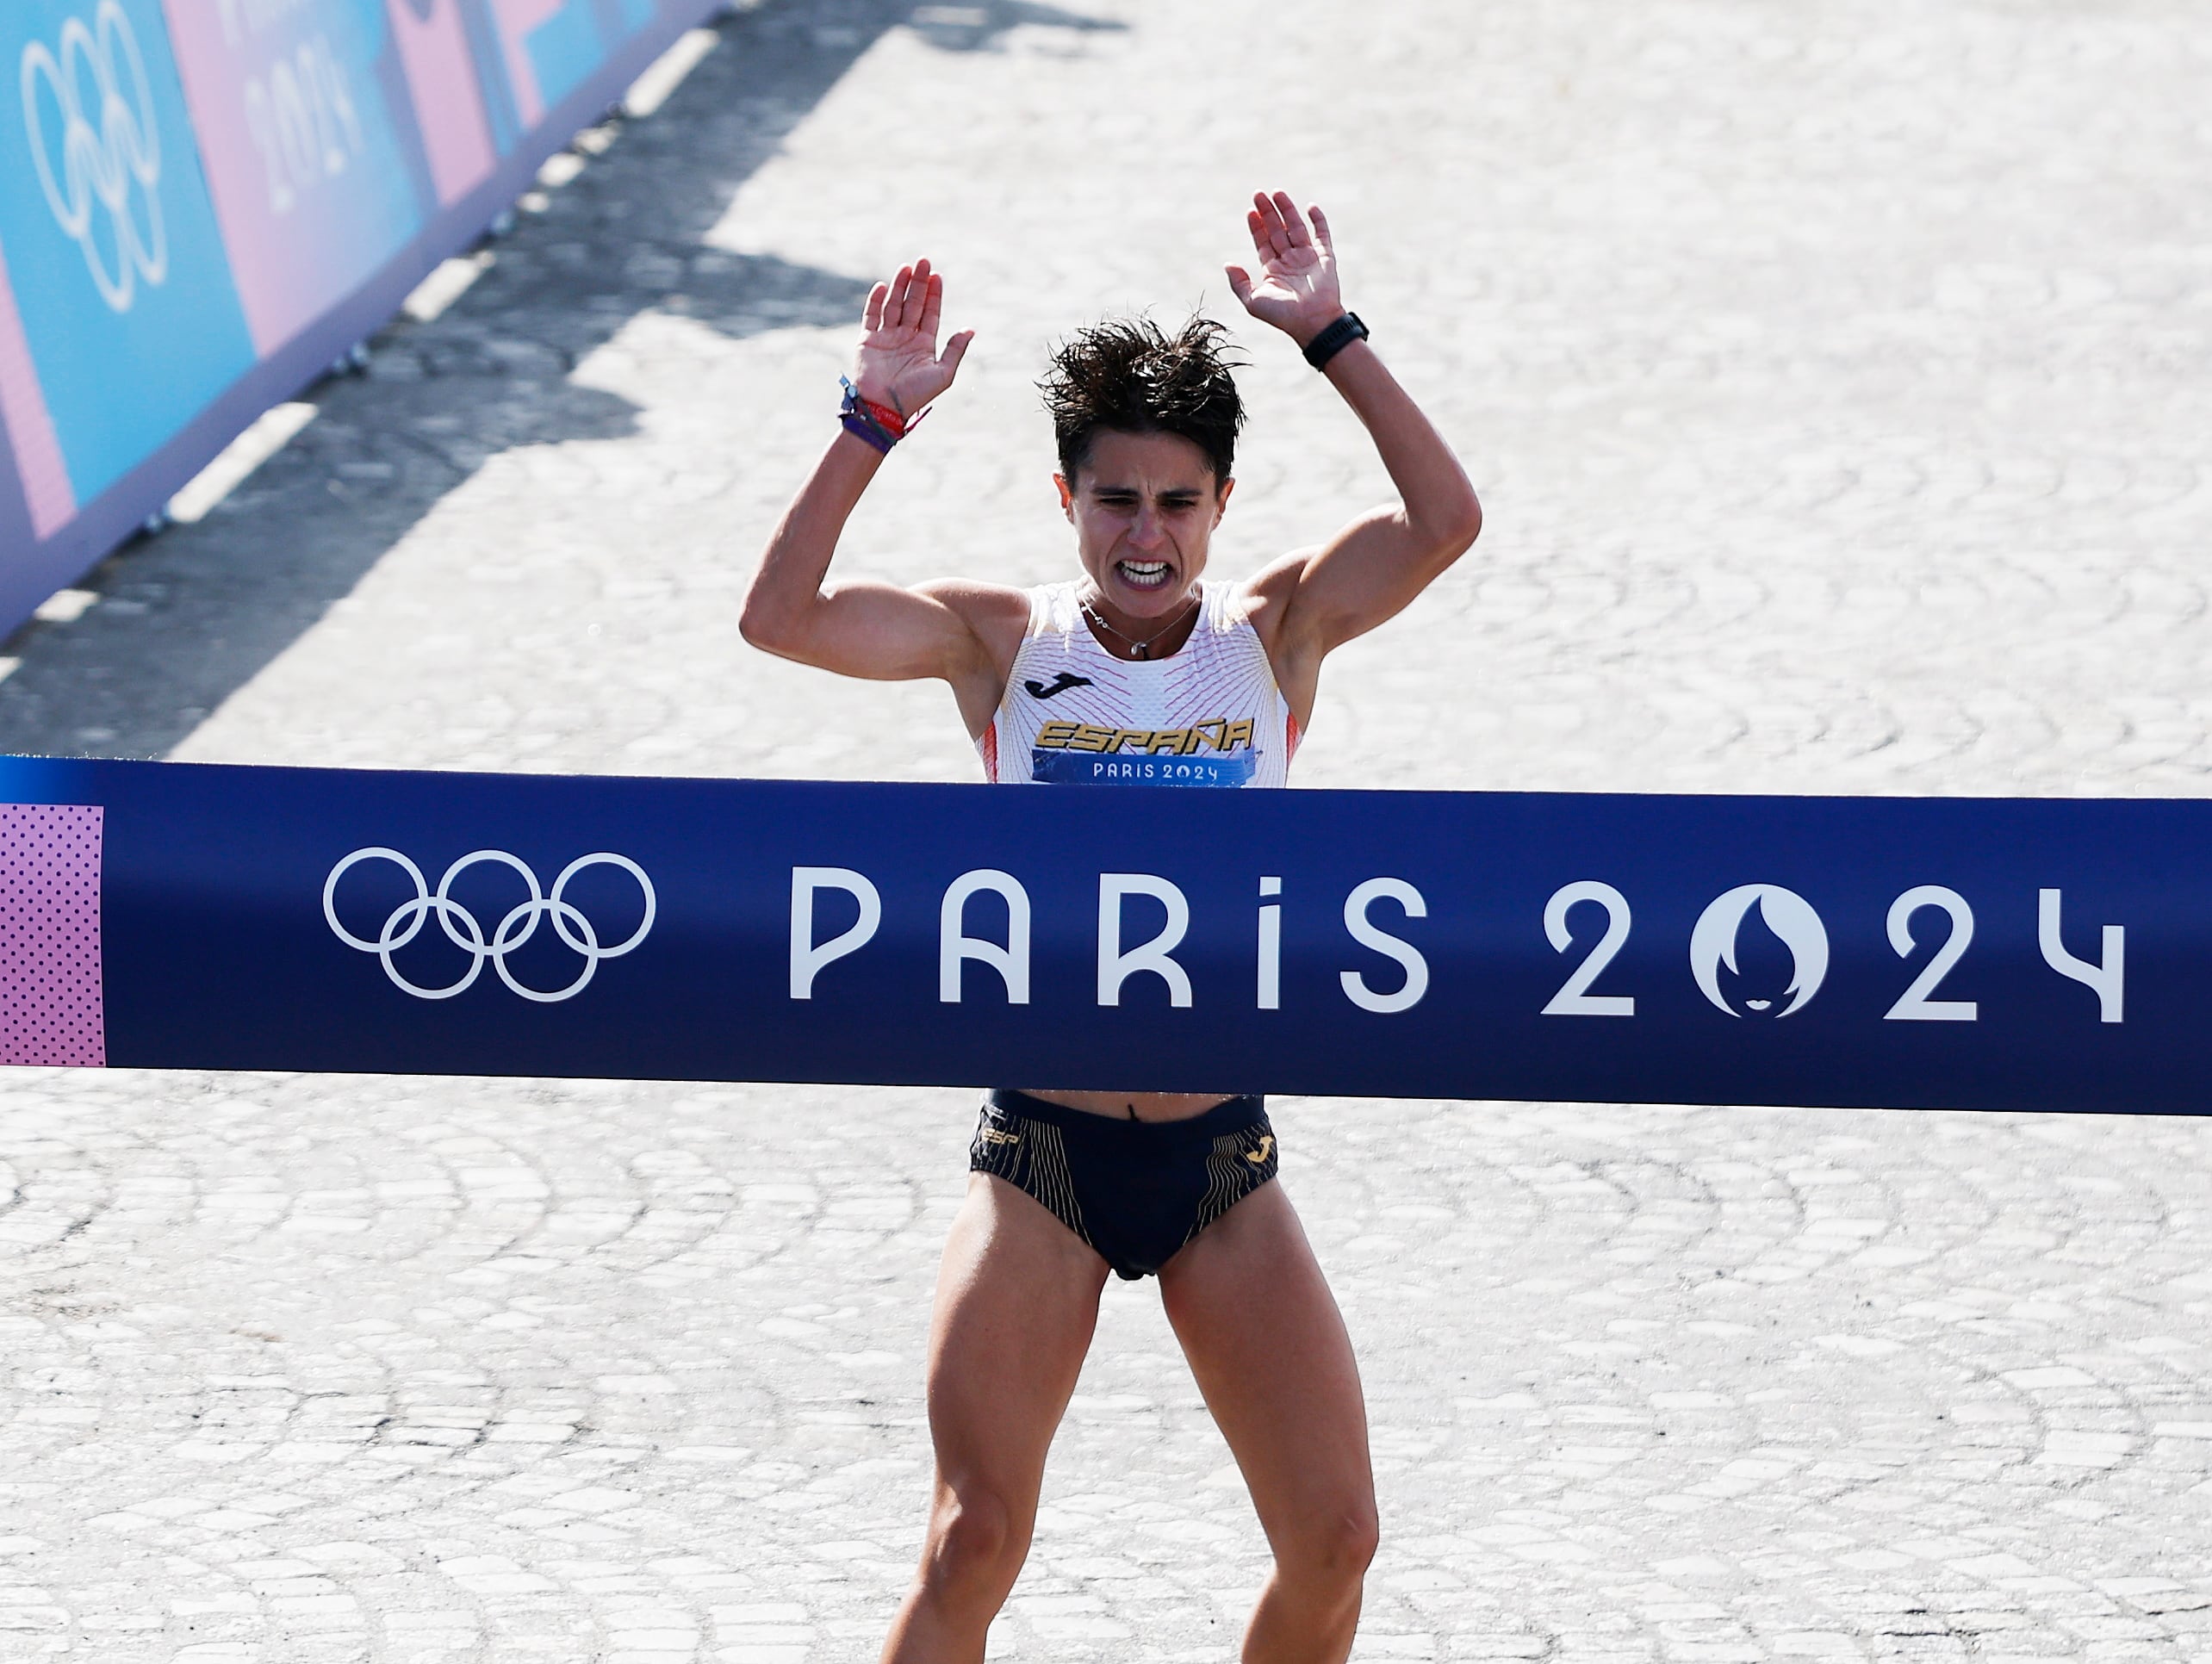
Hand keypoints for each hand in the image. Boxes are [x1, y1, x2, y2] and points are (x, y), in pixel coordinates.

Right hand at [852, 258, 972, 417]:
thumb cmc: (915, 394)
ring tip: (906, 267)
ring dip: (900, 286)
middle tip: (923, 261)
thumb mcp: (943, 374)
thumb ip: (955, 350)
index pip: (930, 313)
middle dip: (918, 283)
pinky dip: (876, 301)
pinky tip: (883, 286)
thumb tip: (970, 329)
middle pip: (913, 304)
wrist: (884, 408)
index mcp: (924, 344)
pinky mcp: (867, 341)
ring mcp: (886, 338)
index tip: (937, 276)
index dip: (934, 294)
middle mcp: (906, 337)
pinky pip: (871, 316)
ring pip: (894, 305)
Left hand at [1225, 192, 1345, 348]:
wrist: (1312, 322)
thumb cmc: (1282, 315)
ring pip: (1295, 227)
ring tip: (1277, 192)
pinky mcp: (1325, 257)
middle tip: (1259, 194)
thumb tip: (1227, 264)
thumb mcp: (1253, 301)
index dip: (1256, 226)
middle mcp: (1290, 261)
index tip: (1250, 211)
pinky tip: (1310, 206)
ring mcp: (1307, 258)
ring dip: (1287, 210)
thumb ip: (1239, 283)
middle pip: (1276, 230)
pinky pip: (1322, 234)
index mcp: (1273, 270)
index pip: (1263, 242)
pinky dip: (1318, 220)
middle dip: (1268, 212)